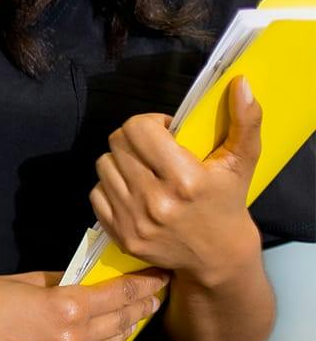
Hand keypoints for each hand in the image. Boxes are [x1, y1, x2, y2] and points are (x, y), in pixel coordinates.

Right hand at [0, 269, 169, 340]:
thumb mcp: (21, 281)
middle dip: (139, 308)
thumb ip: (60, 283)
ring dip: (121, 335)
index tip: (159, 278)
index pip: (120, 296)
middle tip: (153, 298)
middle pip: (119, 324)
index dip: (144, 285)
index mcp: (66, 307)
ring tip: (130, 322)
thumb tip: (87, 281)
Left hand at [90, 77, 264, 284]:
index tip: (166, 132)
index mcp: (185, 179)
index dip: (150, 123)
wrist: (218, 257)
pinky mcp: (119, 234)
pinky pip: (96, 192)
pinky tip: (134, 190)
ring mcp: (134, 220)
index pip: (137, 128)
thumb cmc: (227, 203)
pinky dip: (111, 186)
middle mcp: (155, 200)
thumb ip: (245, 121)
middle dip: (134, 139)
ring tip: (144, 169)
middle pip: (116, 143)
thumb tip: (240, 83)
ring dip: (121, 162)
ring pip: (103, 165)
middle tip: (153, 148)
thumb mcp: (241, 162)